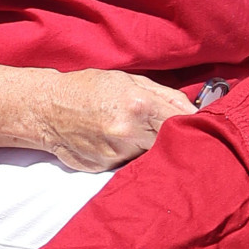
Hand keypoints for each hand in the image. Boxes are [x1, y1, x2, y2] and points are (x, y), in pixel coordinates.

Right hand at [1, 65, 194, 171]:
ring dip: (149, 149)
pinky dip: (129, 157)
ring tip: (131, 134)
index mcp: (138, 105)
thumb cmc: (87, 88)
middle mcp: (128, 132)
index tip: (203, 131)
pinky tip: (115, 144)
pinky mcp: (104, 169)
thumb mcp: (127, 79)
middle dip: (174, 141)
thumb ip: (166, 95)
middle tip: (169, 134)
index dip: (196, 128)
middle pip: (170, 145)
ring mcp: (115, 154)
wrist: (44, 108)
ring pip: (150, 157)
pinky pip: (129, 165)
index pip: (184, 123)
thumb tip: (197, 110)